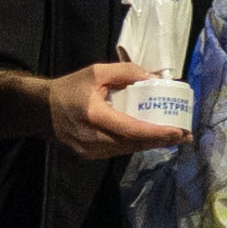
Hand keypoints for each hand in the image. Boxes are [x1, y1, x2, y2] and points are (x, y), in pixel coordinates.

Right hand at [35, 56, 177, 165]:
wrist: (41, 110)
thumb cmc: (70, 88)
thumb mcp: (96, 72)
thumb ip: (126, 72)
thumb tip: (154, 77)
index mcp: (93, 115)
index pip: (131, 129)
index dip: (156, 133)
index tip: (178, 131)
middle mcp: (91, 138)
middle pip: (133, 143)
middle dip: (161, 140)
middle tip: (185, 135)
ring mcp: (89, 150)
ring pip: (127, 150)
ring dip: (151, 144)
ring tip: (174, 138)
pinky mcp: (89, 155)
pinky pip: (118, 151)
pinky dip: (136, 145)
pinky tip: (151, 139)